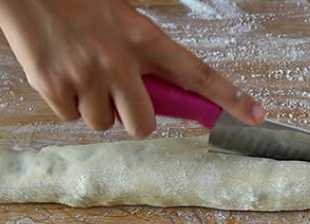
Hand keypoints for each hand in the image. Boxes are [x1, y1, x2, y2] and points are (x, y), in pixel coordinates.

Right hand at [0, 0, 265, 137]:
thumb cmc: (79, 1)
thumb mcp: (124, 19)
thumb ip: (146, 58)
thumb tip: (158, 98)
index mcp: (143, 37)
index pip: (197, 73)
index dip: (229, 97)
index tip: (256, 114)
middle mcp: (118, 60)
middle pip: (143, 125)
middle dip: (134, 119)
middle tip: (120, 97)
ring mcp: (85, 77)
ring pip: (103, 123)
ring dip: (96, 107)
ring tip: (81, 71)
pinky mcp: (53, 88)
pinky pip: (70, 118)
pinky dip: (67, 103)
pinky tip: (60, 73)